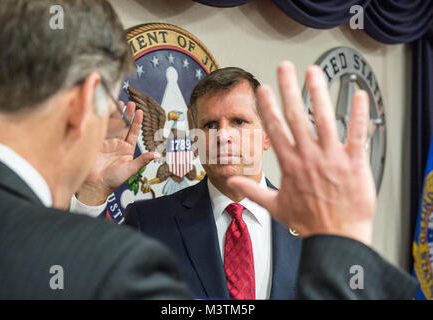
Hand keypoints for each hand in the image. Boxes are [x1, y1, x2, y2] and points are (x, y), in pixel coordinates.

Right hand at [76, 101, 158, 205]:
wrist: (95, 185)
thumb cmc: (113, 180)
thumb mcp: (130, 169)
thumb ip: (142, 160)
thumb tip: (157, 155)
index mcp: (126, 149)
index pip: (133, 132)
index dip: (137, 122)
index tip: (140, 111)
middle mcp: (117, 144)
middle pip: (123, 125)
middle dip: (127, 114)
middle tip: (130, 103)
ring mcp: (106, 142)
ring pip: (112, 124)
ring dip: (116, 114)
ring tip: (119, 103)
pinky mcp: (96, 142)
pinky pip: (101, 128)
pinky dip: (104, 120)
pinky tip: (106, 111)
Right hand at [228, 62, 375, 244]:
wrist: (335, 237)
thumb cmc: (308, 222)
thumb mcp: (275, 206)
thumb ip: (253, 190)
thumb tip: (234, 182)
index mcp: (290, 164)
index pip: (274, 128)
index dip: (267, 106)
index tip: (263, 89)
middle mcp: (308, 156)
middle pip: (295, 116)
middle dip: (288, 88)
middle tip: (284, 67)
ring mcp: (331, 158)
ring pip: (323, 119)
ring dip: (317, 93)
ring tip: (314, 72)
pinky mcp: (353, 163)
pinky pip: (356, 135)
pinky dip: (359, 115)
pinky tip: (359, 96)